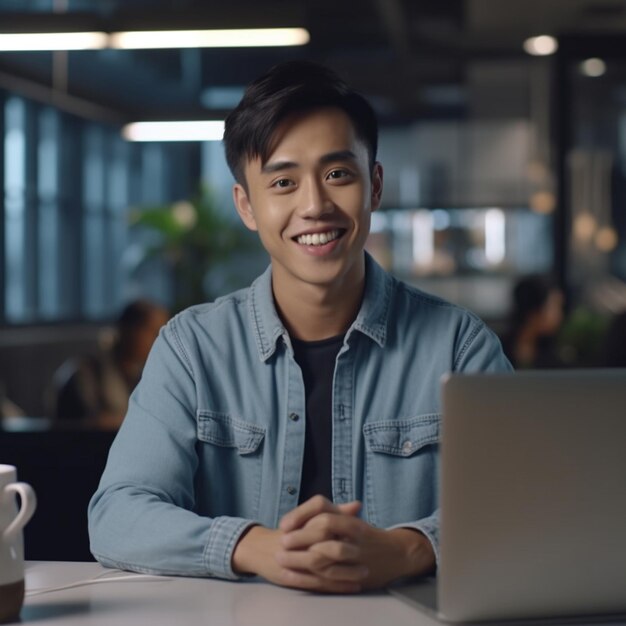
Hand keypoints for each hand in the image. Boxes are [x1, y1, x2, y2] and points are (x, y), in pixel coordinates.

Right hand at [231, 523, 362, 592]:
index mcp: (304, 523)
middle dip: (347, 552)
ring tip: (364, 573)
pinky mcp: (293, 576)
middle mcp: (299, 539)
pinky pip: (317, 583)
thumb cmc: (291, 532)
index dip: (347, 526)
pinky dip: (336, 586)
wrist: (259, 548)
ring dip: (346, 572)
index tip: (365, 532)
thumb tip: (357, 505)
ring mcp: (295, 559)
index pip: (325, 519)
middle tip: (367, 556)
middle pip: (325, 543)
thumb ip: (335, 512)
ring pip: (324, 566)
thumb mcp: (310, 518)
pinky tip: (352, 586)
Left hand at [277, 496, 435, 590]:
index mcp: (349, 518)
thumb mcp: (352, 522)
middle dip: (299, 536)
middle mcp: (352, 532)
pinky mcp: (354, 573)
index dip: (301, 514)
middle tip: (282, 541)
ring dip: (299, 557)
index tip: (284, 523)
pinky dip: (308, 577)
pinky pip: (328, 576)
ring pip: (324, 554)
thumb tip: (308, 511)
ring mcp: (354, 553)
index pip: (322, 507)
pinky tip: (292, 576)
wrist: (398, 554)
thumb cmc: (370, 537)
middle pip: (322, 529)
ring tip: (281, 559)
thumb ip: (333, 513)